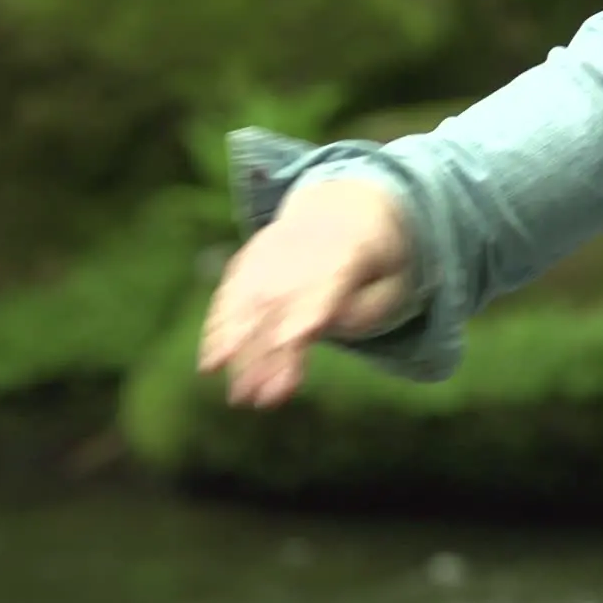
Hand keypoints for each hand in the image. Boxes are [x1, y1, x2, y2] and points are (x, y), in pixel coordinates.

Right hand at [198, 180, 411, 407]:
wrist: (348, 206)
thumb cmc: (377, 260)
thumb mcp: (393, 284)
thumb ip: (362, 311)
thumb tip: (312, 333)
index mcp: (348, 252)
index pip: (324, 288)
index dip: (306, 315)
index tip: (292, 344)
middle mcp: (304, 247)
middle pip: (279, 300)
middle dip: (260, 348)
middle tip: (248, 395)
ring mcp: (273, 248)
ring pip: (246, 293)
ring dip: (227, 337)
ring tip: (213, 375)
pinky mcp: (252, 256)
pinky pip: (231, 289)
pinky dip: (217, 323)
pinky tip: (209, 358)